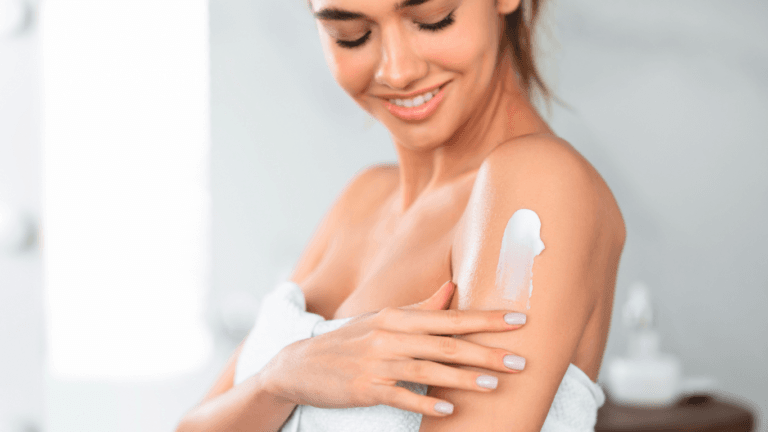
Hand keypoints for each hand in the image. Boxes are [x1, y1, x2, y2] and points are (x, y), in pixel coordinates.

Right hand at [262, 280, 527, 416]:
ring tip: (494, 384)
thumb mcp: (382, 318)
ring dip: (462, 378)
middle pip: (446, 343)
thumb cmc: (349, 340)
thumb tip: (453, 288)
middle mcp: (389, 335)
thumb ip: (421, 307)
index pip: (450, 316)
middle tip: (520, 360)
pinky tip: (449, 409)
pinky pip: (400, 395)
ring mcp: (377, 362)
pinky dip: (425, 401)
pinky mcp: (366, 388)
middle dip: (485, 351)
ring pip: (427, 368)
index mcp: (397, 316)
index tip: (519, 321)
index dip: (486, 319)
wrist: (299, 364)